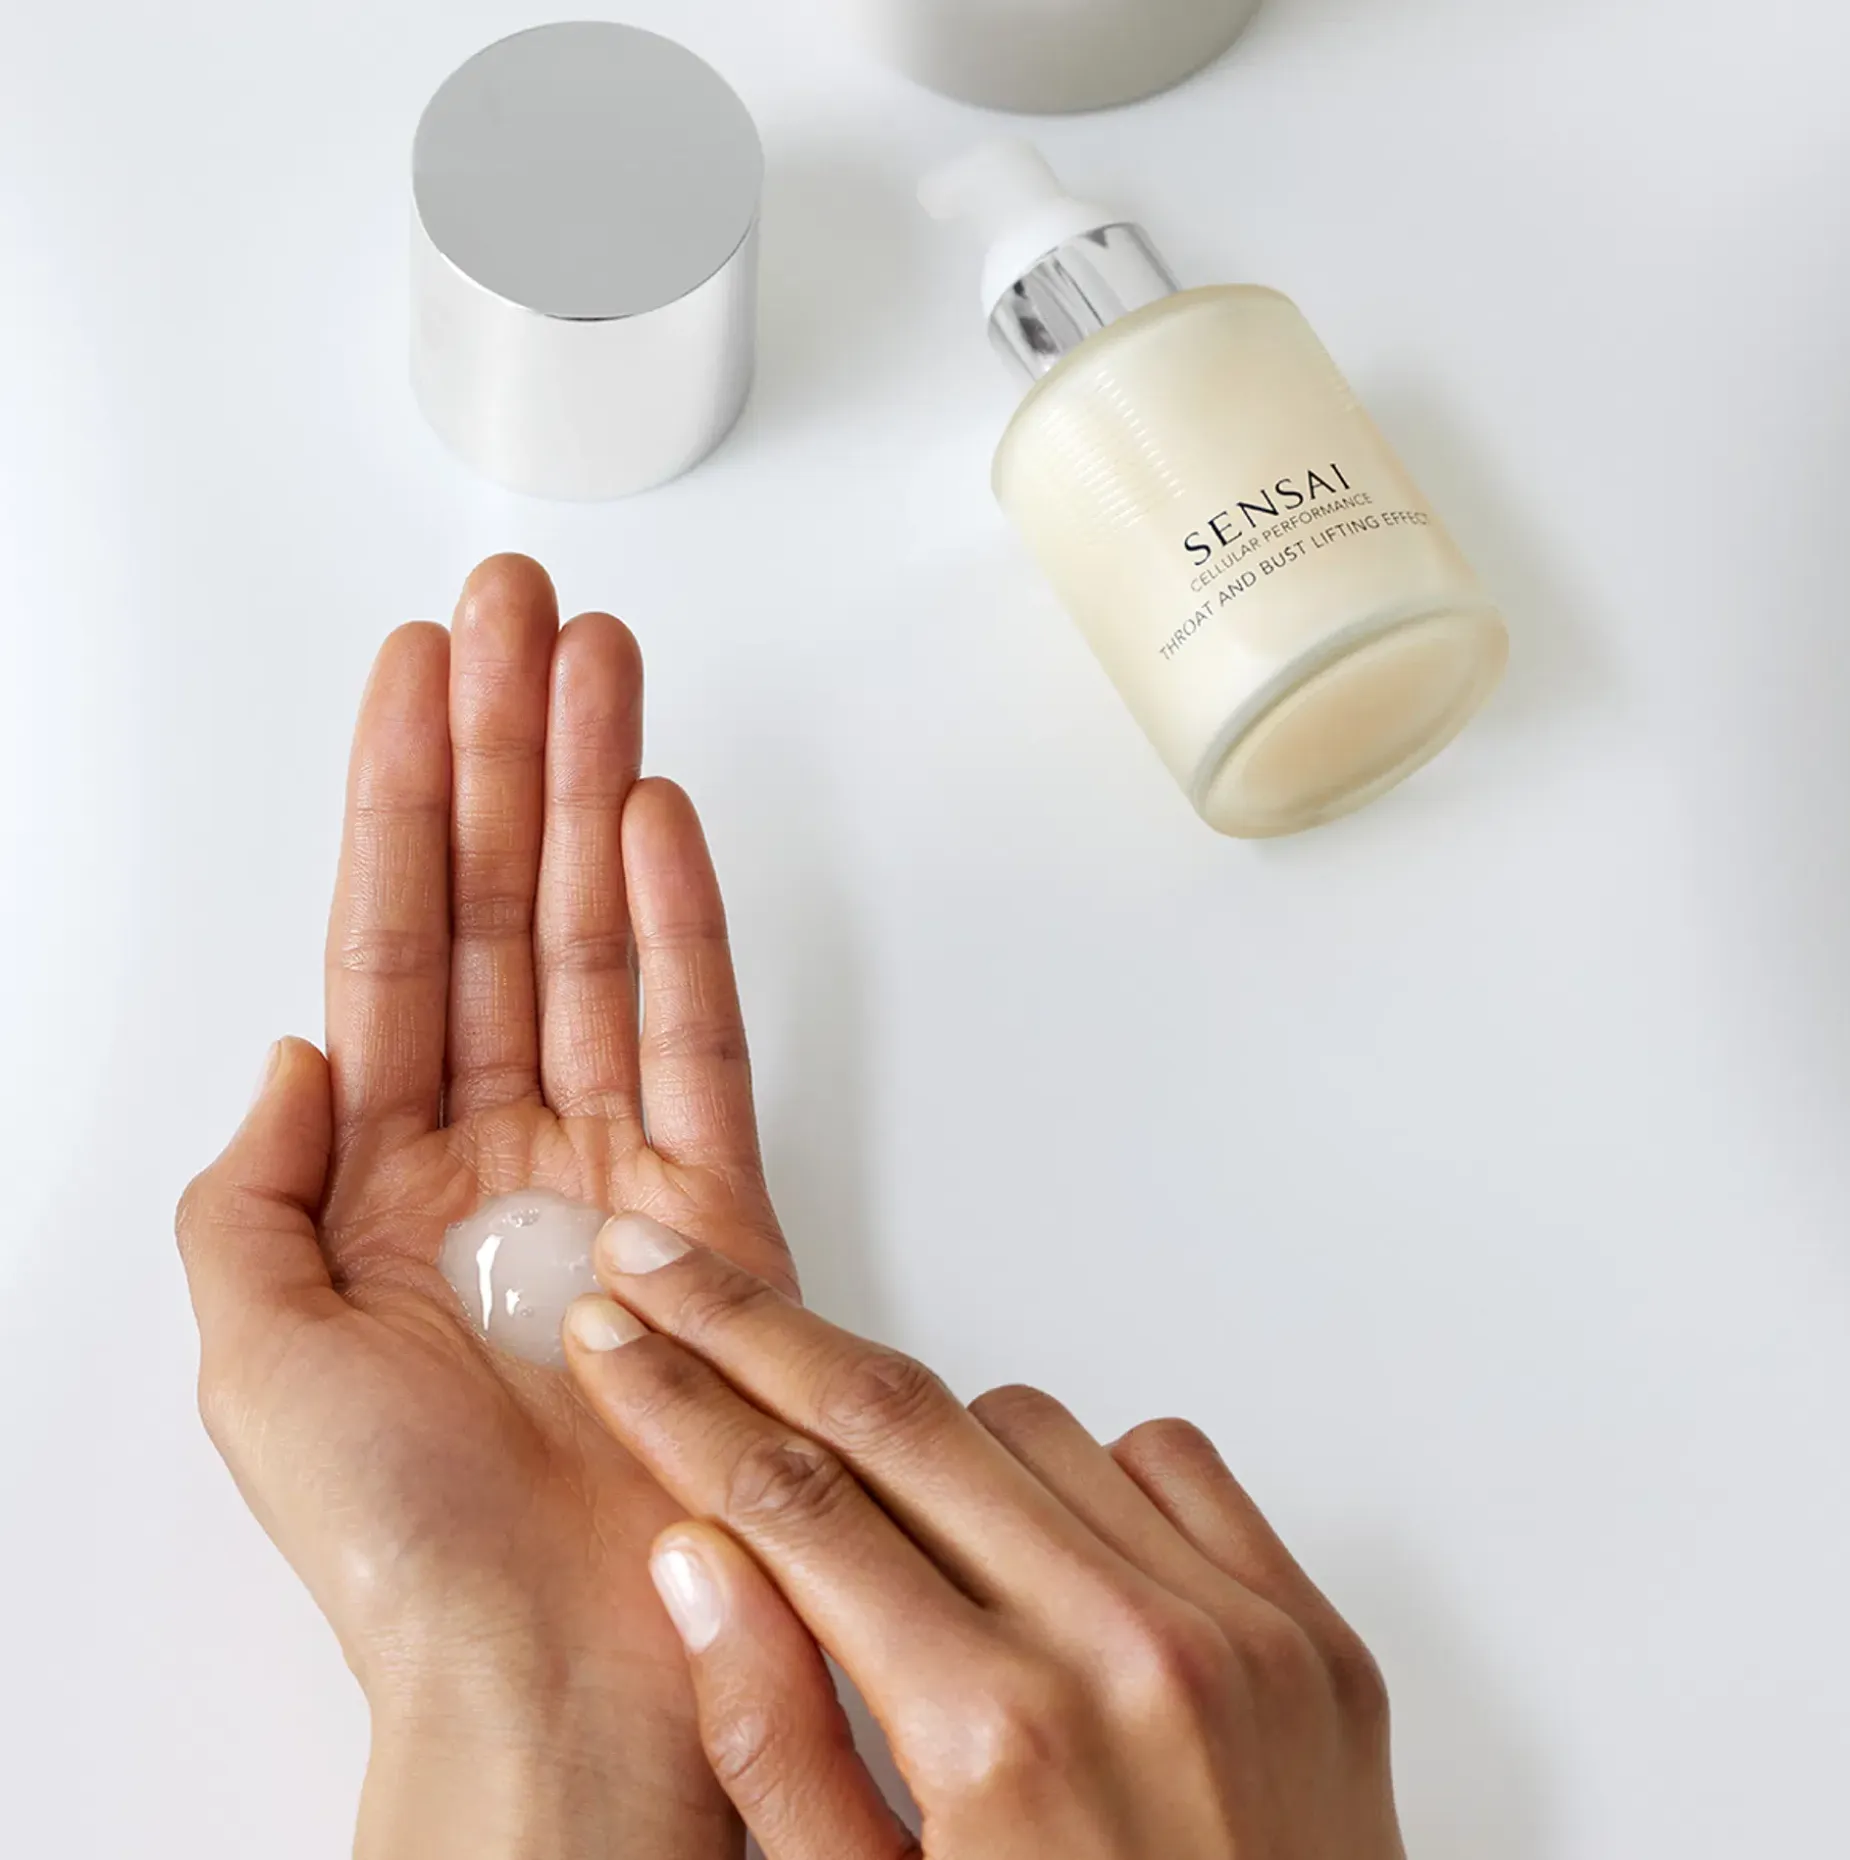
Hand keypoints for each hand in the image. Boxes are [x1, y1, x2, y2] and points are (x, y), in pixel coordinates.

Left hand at [176, 557, 790, 1858]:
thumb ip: (250, 1186)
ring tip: (599, 662)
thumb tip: (297, 1047)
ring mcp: (609, 1171)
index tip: (416, 667)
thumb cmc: (395, 1548)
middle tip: (524, 609)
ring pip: (594, 940)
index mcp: (378, 1178)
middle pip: (496, 904)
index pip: (388, 939)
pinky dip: (679, 927)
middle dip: (507, 749)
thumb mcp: (249, 1355)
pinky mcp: (713, 1212)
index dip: (398, 796)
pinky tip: (658, 821)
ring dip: (593, 794)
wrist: (551, 1676)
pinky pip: (694, 1039)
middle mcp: (495, 1151)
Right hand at [561, 1219, 1405, 1859]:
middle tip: (667, 1276)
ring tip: (889, 1512)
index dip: (679, 1407)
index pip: (792, 1504)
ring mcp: (1239, 1629)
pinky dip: (1080, 1472)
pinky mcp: (1312, 1630)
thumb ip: (776, 1744)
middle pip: (894, 1414)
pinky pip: (1164, 1459)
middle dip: (753, 1331)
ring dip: (929, 1438)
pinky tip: (1037, 1539)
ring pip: (1024, 1424)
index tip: (613, 1342)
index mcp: (999, 1743)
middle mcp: (1130, 1655)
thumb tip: (696, 1555)